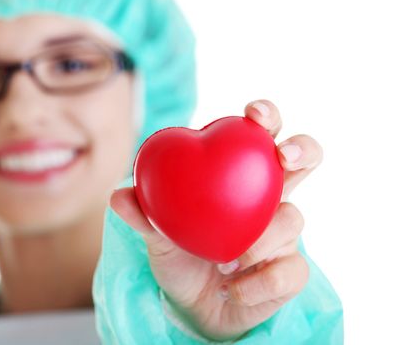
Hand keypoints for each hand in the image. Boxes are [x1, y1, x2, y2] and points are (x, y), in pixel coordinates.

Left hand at [110, 100, 322, 340]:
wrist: (193, 308)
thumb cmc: (180, 258)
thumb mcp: (158, 236)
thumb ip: (144, 215)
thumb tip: (118, 196)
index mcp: (240, 178)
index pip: (260, 136)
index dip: (266, 117)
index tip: (254, 115)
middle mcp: (269, 199)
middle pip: (305, 158)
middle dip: (302, 149)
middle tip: (284, 157)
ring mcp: (285, 235)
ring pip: (292, 220)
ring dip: (258, 241)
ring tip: (224, 261)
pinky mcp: (290, 272)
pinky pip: (287, 272)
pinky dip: (256, 284)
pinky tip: (231, 290)